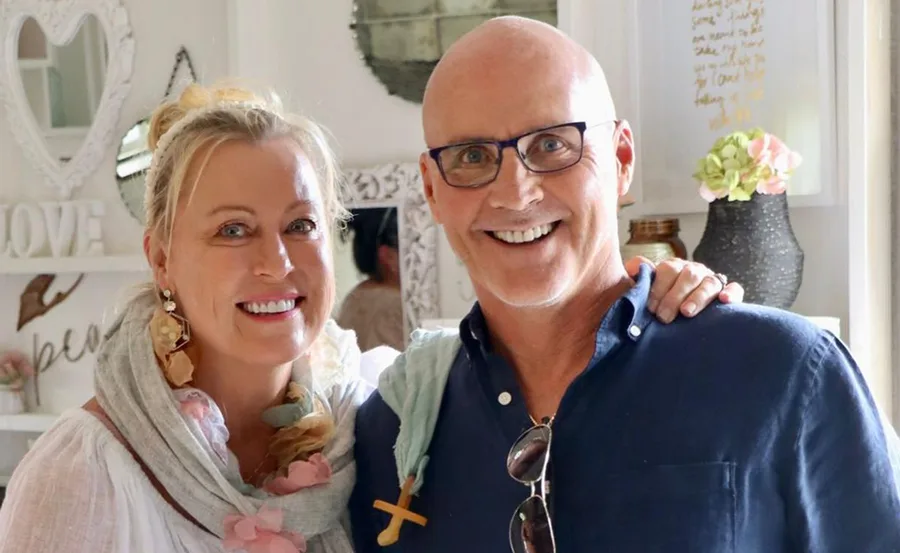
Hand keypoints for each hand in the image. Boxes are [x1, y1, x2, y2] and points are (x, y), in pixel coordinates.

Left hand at [624, 256, 744, 323]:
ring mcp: (712, 281)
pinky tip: (724, 301)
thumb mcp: (645, 290)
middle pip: (688, 276)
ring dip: (698, 297)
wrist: (679, 316)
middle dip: (674, 297)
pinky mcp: (728, 292)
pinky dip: (732, 293)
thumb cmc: (659, 304)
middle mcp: (693, 271)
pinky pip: (735, 289)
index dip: (658, 288)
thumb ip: (638, 278)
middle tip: (663, 317)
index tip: (650, 308)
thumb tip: (634, 268)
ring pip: (709, 283)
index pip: (667, 270)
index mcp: (673, 268)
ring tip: (687, 312)